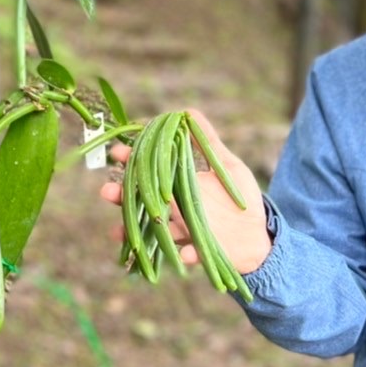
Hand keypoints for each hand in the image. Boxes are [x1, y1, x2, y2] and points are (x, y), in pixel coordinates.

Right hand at [98, 110, 271, 274]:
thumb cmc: (241, 199)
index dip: (131, 162)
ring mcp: (183, 231)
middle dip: (121, 197)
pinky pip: (188, 254)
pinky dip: (186, 255)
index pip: (149, 172)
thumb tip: (189, 111)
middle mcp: (175, 209)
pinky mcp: (198, 251)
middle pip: (142, 202)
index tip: (117, 152)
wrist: (258, 235)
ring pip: (154, 230)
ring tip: (119, 232)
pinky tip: (185, 254)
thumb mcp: (226, 165)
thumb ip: (207, 141)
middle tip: (106, 191)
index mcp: (178, 186)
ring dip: (137, 232)